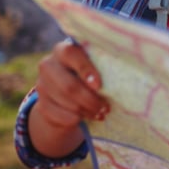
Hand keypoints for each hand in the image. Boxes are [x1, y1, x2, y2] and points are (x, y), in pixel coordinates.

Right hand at [27, 38, 109, 157]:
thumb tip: (127, 71)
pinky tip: (88, 117)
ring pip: (65, 103)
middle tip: (106, 107)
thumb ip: (103, 64)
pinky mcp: (41, 104)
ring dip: (86, 110)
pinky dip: (76, 118)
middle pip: (68, 86)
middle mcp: (48, 65)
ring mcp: (42, 85)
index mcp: (63, 50)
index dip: (85, 70)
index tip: (99, 85)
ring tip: (101, 112)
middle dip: (90, 99)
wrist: (68, 90)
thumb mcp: (95, 63)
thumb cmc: (90, 71)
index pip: (70, 54)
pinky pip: (59, 115)